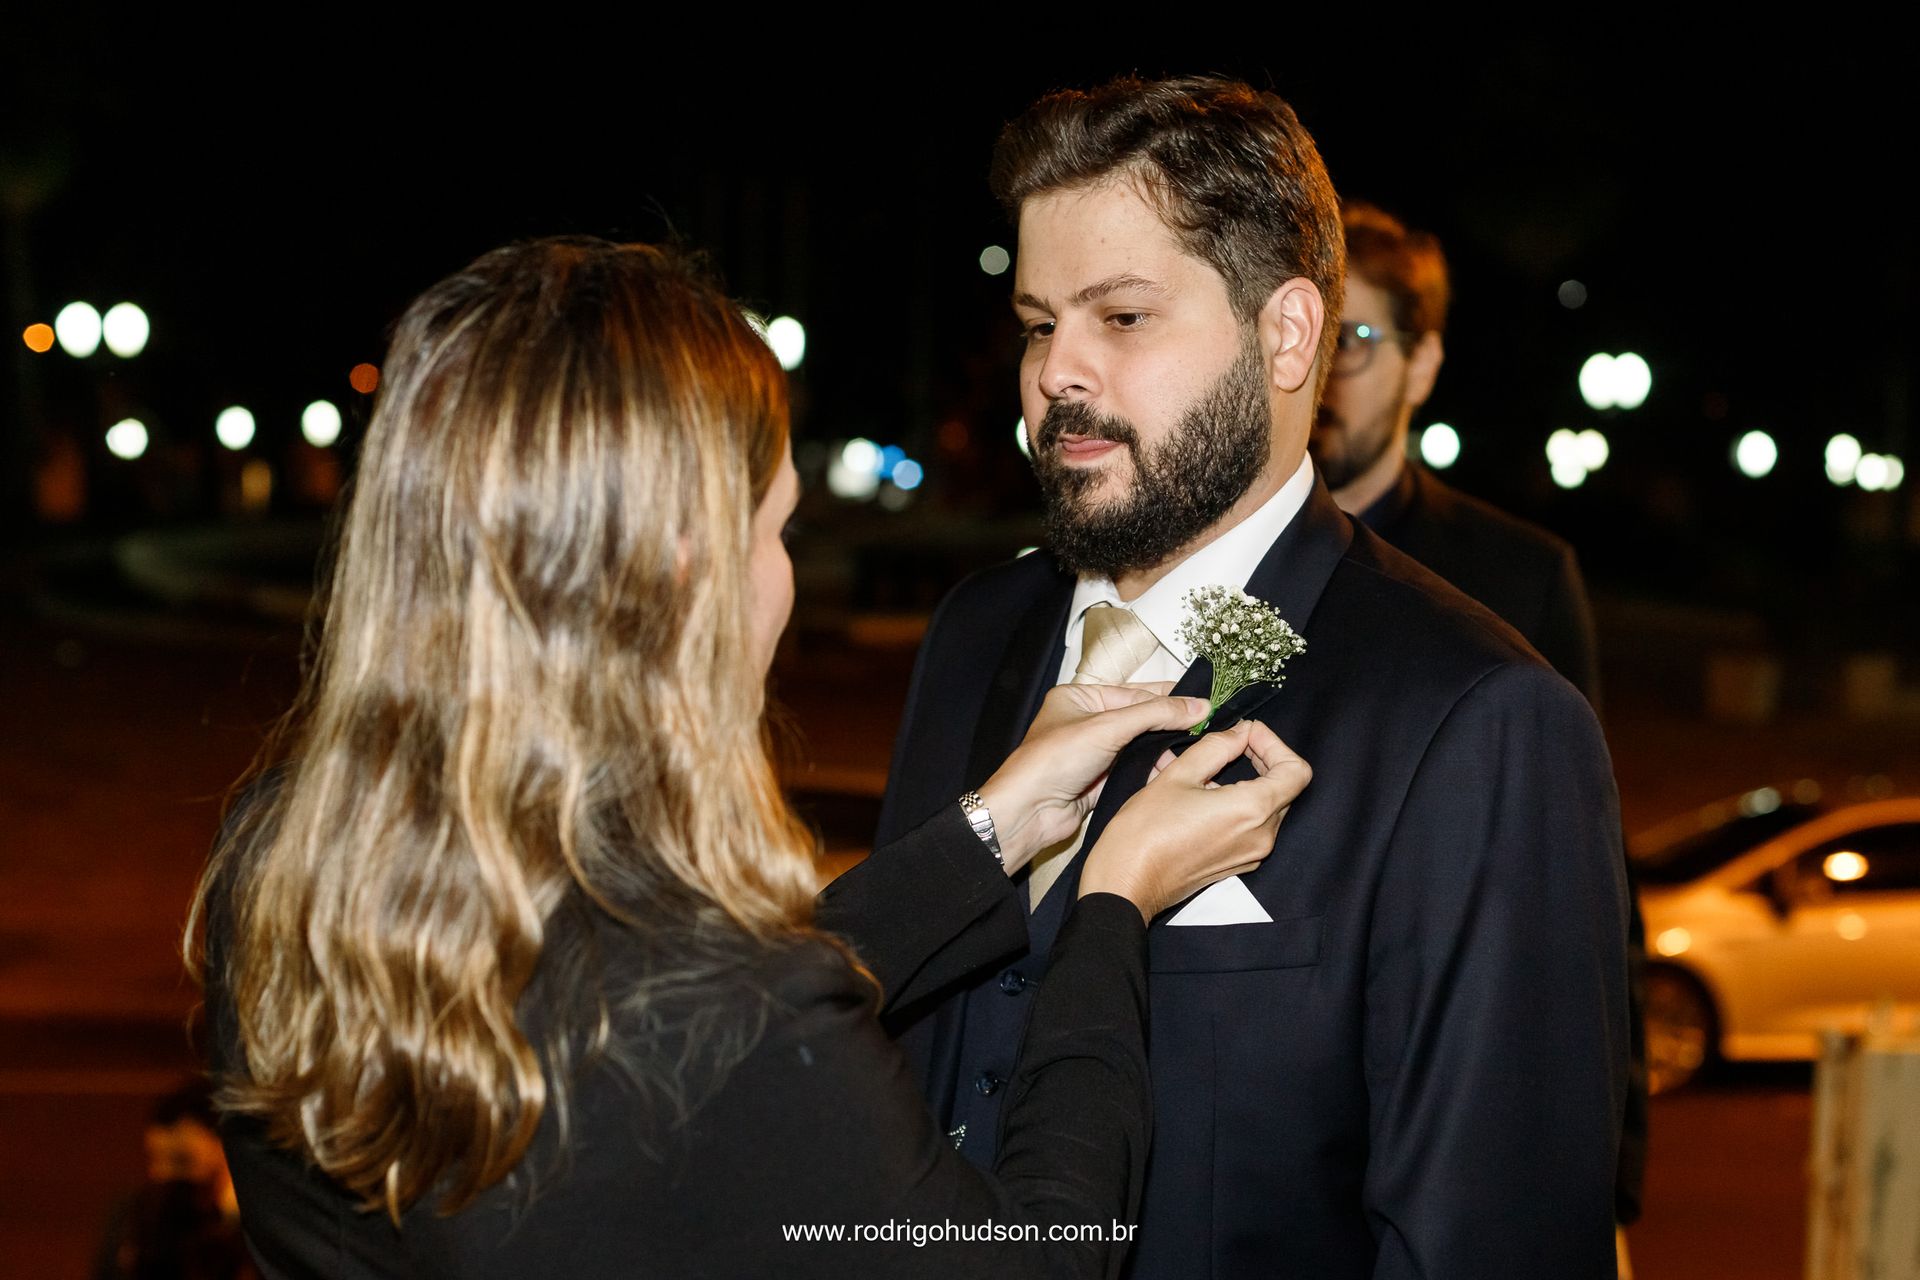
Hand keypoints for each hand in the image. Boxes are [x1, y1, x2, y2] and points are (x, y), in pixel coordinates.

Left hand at [976, 682, 1210, 871]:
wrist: (1029, 812)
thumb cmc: (1055, 760)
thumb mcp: (1108, 727)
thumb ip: (1155, 714)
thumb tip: (1200, 706)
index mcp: (1080, 697)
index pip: (1134, 693)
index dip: (1169, 698)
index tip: (1204, 703)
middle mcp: (1087, 722)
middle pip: (1140, 719)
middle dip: (1170, 726)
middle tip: (1208, 728)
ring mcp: (1095, 753)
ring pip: (1140, 747)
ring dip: (1165, 751)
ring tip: (1196, 753)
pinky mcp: (1101, 780)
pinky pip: (1135, 770)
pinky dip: (1154, 772)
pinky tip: (1176, 772)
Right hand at [1079, 720, 1310, 921]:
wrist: (1126, 883)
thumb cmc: (1146, 831)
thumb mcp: (1178, 776)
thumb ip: (1216, 747)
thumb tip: (1240, 733)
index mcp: (1252, 810)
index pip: (1296, 771)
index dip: (1275, 745)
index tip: (1247, 733)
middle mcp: (1262, 836)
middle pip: (1284, 788)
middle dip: (1262, 759)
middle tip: (1231, 742)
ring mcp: (1251, 854)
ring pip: (1266, 806)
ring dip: (1244, 780)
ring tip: (1205, 767)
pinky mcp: (1237, 863)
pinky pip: (1249, 826)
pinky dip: (1235, 803)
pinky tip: (1200, 793)